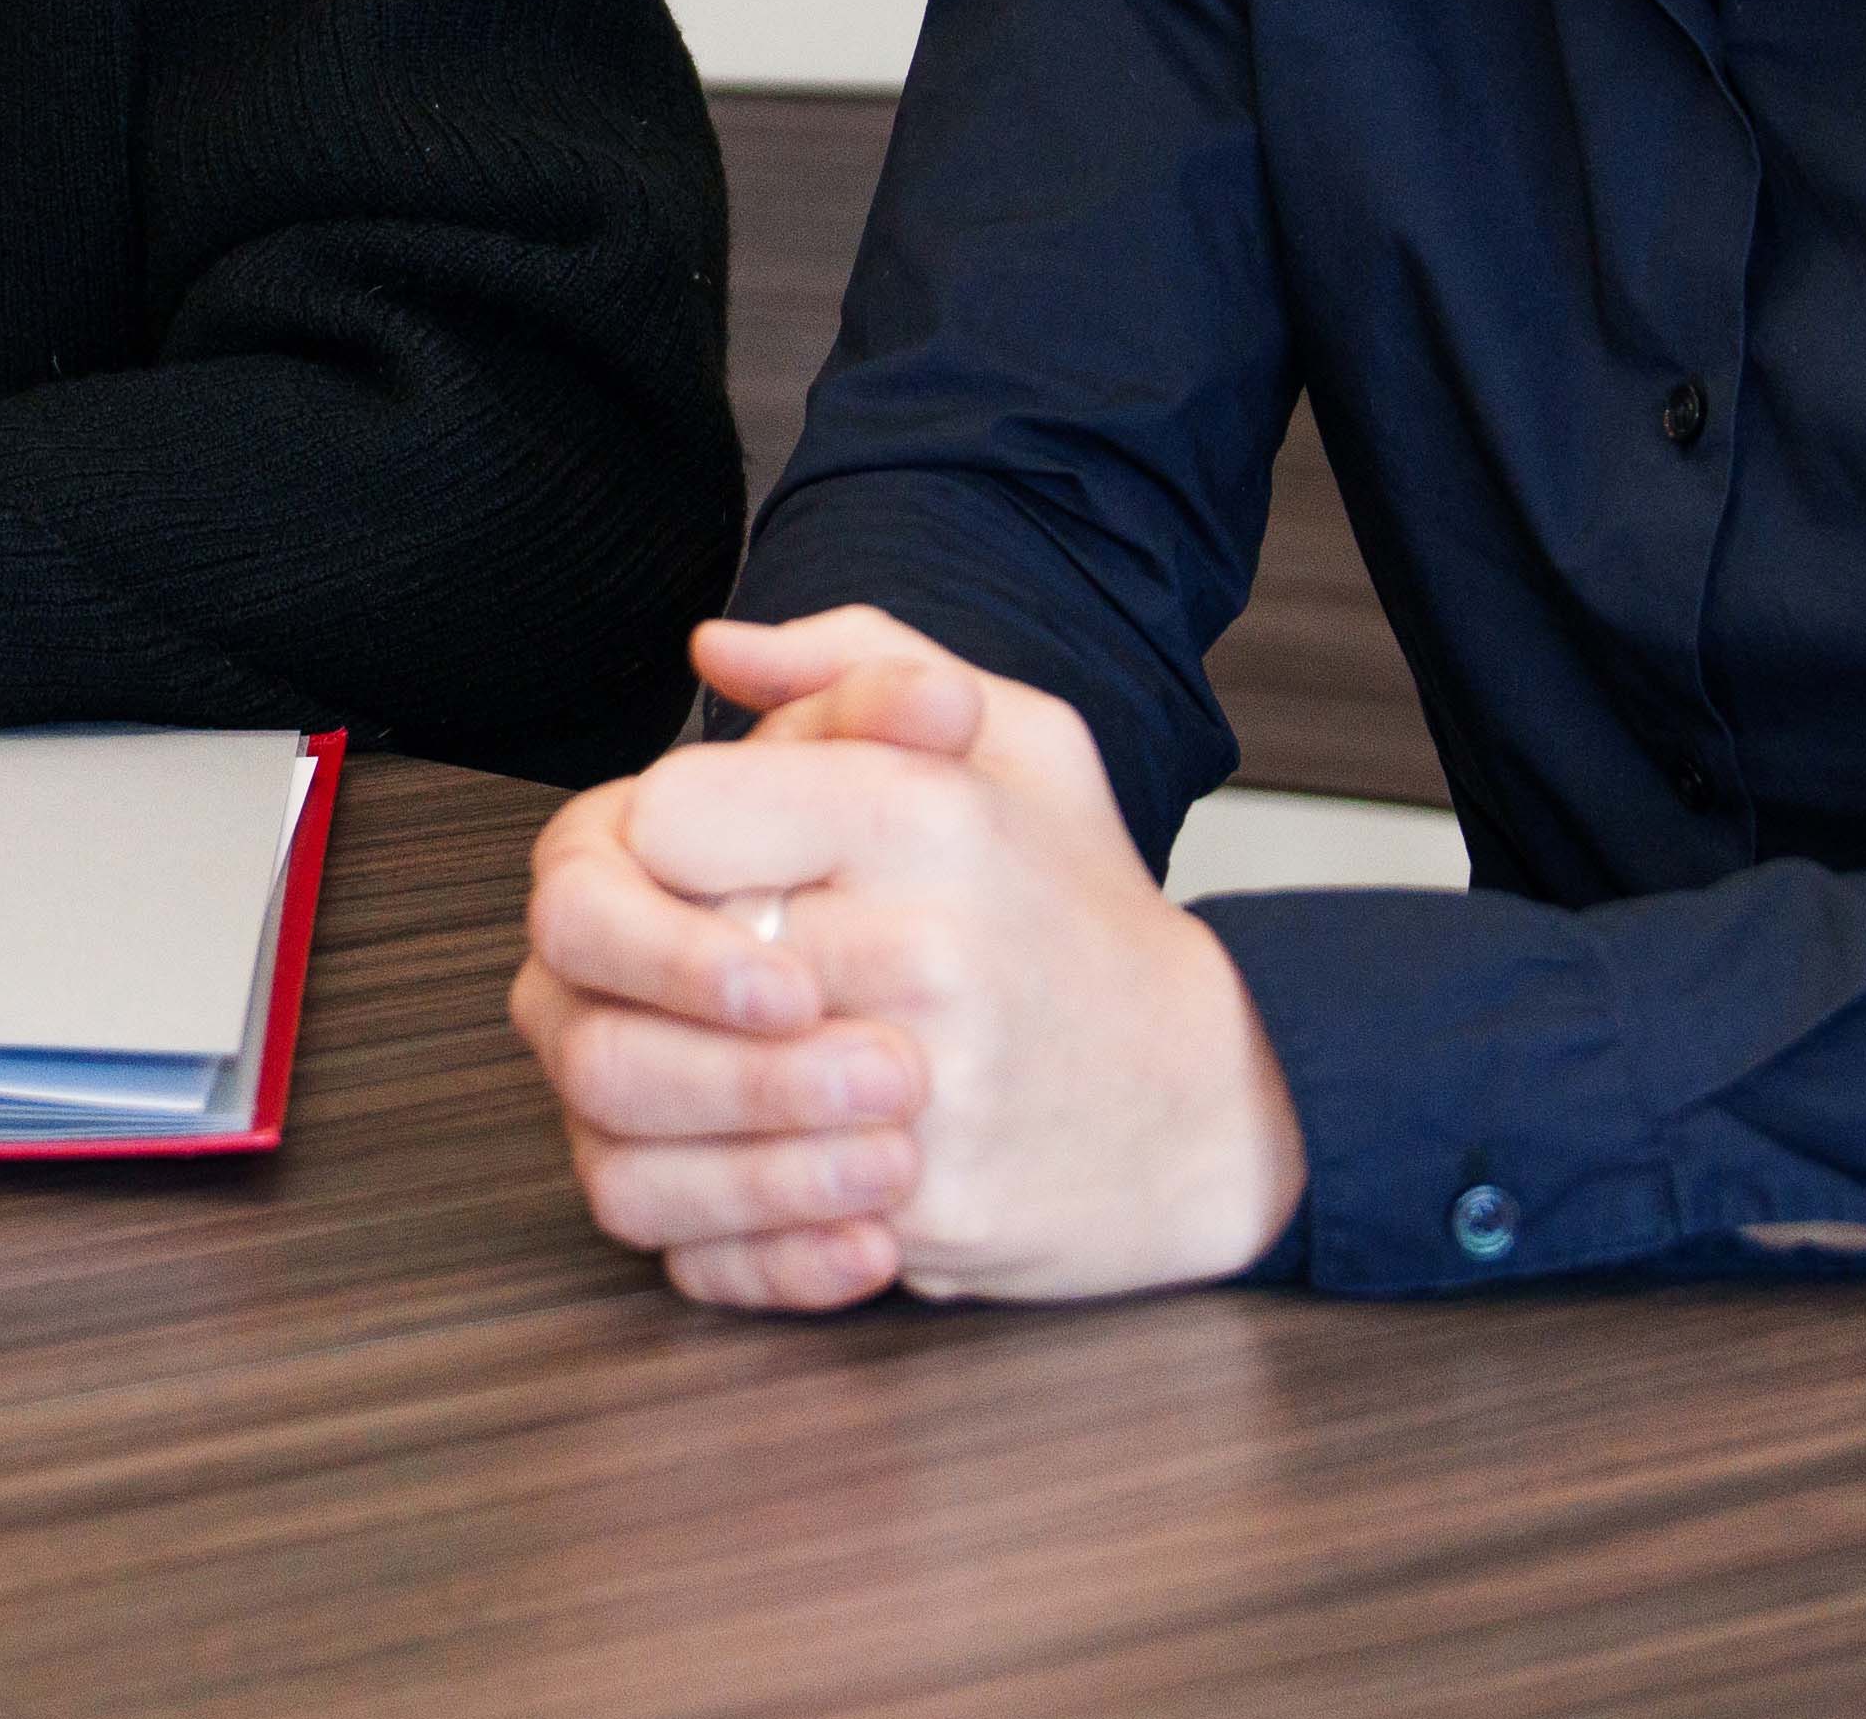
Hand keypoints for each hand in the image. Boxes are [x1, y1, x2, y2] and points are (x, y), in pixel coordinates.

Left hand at [511, 606, 1306, 1310]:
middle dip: (648, 976)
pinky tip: (757, 1166)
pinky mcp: (930, 1208)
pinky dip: (722, 1206)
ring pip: (674, 1105)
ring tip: (712, 1074)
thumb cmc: (1085, 907)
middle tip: (691, 984)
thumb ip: (857, 662)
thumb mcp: (1012, 738)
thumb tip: (713, 646)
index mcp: (922, 808)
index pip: (667, 817)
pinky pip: (741, 1220)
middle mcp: (924, 944)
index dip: (655, 849)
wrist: (1217, 1097)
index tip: (699, 873)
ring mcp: (928, 1089)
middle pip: (653, 965)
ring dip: (666, 1097)